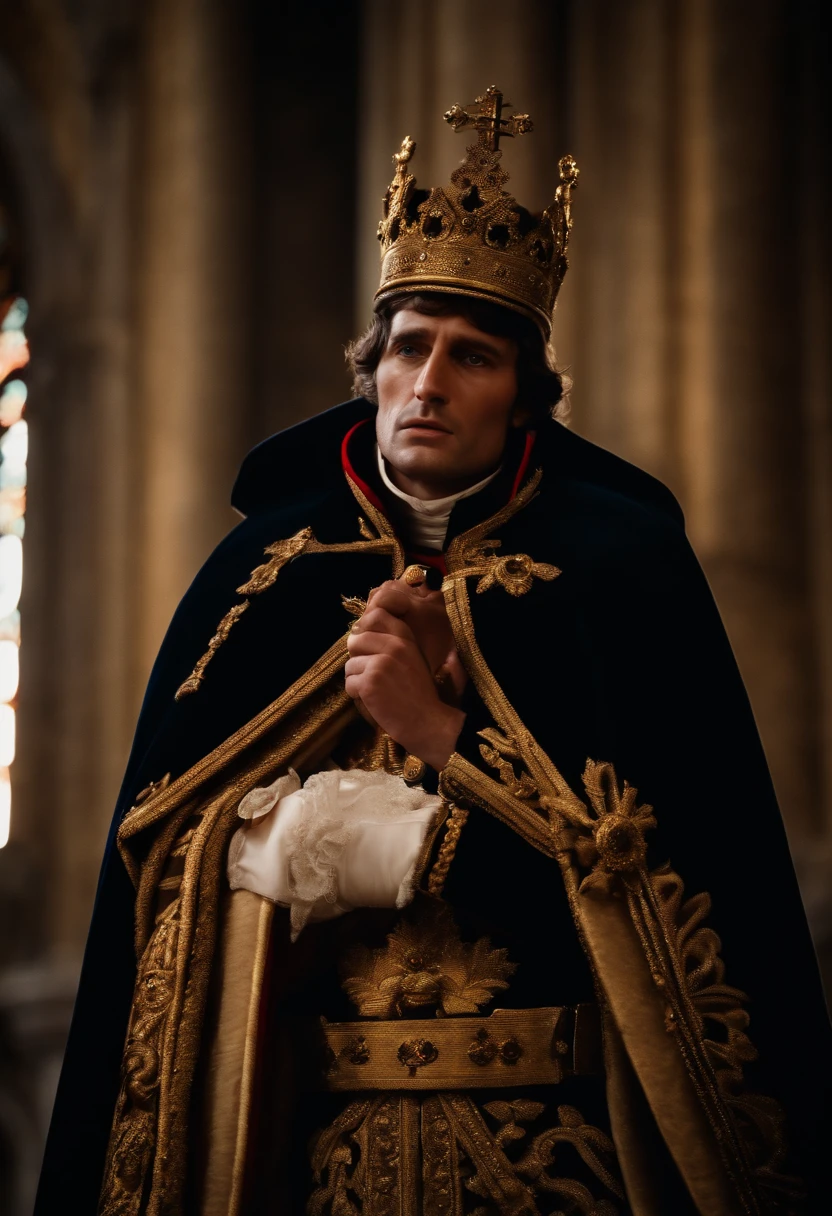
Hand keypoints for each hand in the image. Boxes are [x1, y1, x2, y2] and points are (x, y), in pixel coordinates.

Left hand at [345, 585, 464, 769]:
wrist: (427, 722)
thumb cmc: (417, 693)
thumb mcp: (412, 657)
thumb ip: (392, 642)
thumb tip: (356, 632)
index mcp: (405, 636)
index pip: (374, 615)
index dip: (365, 630)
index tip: (370, 649)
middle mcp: (394, 645)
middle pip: (355, 640)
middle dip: (357, 659)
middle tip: (373, 676)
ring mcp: (381, 662)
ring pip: (349, 665)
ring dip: (357, 680)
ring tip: (378, 692)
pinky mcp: (370, 681)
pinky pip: (349, 684)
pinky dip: (358, 696)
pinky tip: (375, 701)